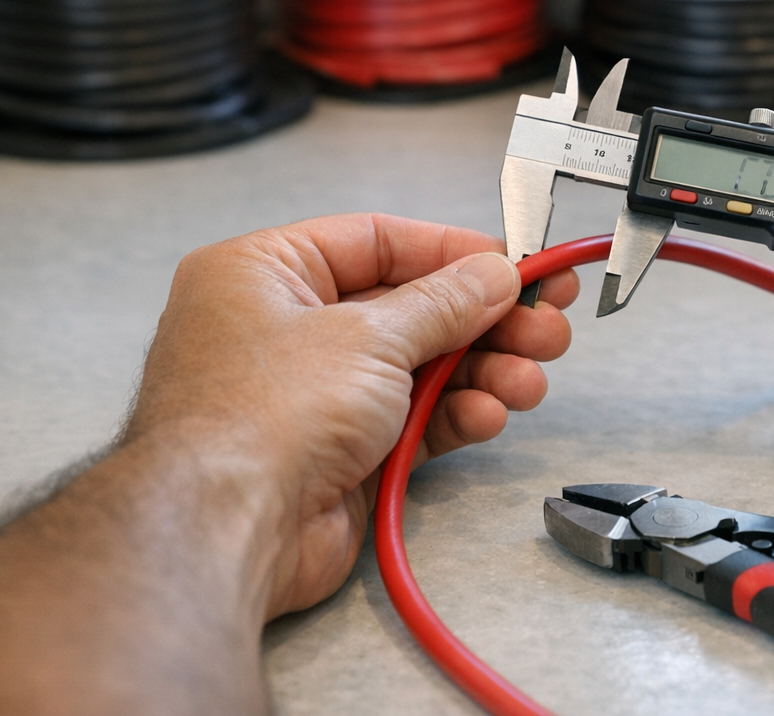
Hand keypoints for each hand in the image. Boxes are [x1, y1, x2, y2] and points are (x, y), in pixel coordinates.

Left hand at [126, 213, 577, 616]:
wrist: (225, 530)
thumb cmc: (265, 414)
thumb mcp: (370, 336)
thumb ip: (445, 303)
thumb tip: (495, 275)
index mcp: (265, 273)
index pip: (376, 241)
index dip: (453, 252)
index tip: (517, 264)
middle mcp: (285, 328)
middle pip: (409, 307)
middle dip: (484, 320)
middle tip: (548, 324)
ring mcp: (313, 395)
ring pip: (419, 368)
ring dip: (481, 371)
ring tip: (531, 380)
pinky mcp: (340, 453)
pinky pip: (412, 420)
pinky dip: (454, 415)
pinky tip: (490, 414)